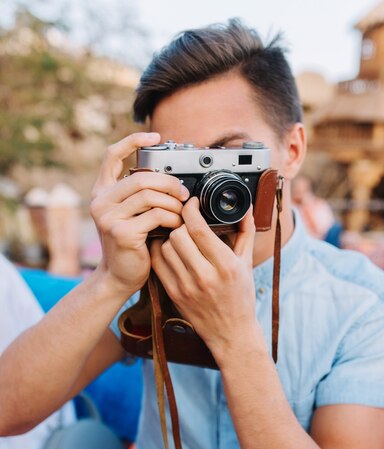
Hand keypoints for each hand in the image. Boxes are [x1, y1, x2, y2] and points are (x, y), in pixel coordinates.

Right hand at [90, 132, 189, 295]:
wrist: (118, 277)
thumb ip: (137, 196)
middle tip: (183, 193)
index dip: (133, 141)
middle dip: (169, 182)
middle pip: (142, 178)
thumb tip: (169, 177)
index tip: (155, 136)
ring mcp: (109, 217)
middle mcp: (100, 202)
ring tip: (181, 213)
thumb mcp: (129, 216)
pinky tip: (176, 225)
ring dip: (173, 203)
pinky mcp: (122, 233)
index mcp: (101, 193)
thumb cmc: (129, 246)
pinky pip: (156, 215)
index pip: (112, 155)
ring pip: (150, 195)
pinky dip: (172, 218)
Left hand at [150, 197, 259, 361]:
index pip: (198, 228)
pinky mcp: (174, 294)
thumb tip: (245, 208)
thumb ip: (246, 233)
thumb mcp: (246, 264)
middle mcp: (204, 276)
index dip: (191, 209)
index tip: (192, 204)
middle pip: (178, 235)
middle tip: (186, 223)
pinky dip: (161, 252)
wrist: (231, 332)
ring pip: (165, 248)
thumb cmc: (240, 297)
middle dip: (181, 224)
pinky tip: (169, 251)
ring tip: (180, 238)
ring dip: (170, 238)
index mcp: (225, 265)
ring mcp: (186, 287)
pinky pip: (158, 264)